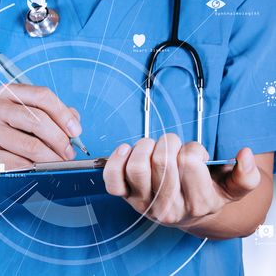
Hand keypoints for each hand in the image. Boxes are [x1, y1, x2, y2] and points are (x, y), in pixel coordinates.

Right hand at [0, 84, 81, 174]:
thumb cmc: (13, 139)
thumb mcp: (30, 121)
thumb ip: (54, 116)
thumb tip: (74, 122)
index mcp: (7, 93)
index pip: (41, 95)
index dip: (63, 114)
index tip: (76, 131)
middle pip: (37, 119)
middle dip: (60, 139)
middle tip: (69, 153)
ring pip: (31, 145)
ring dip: (52, 158)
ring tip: (58, 165)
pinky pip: (19, 165)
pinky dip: (36, 170)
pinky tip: (40, 172)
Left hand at [103, 134, 261, 227]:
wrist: (188, 213)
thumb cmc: (207, 192)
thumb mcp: (233, 188)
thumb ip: (245, 176)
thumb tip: (245, 155)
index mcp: (198, 204)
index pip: (190, 161)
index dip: (192, 148)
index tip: (193, 153)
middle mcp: (169, 208)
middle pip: (162, 160)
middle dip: (168, 143)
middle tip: (172, 146)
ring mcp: (144, 204)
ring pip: (137, 167)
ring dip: (144, 146)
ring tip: (153, 146)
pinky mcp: (125, 198)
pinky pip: (111, 180)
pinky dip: (115, 160)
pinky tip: (127, 150)